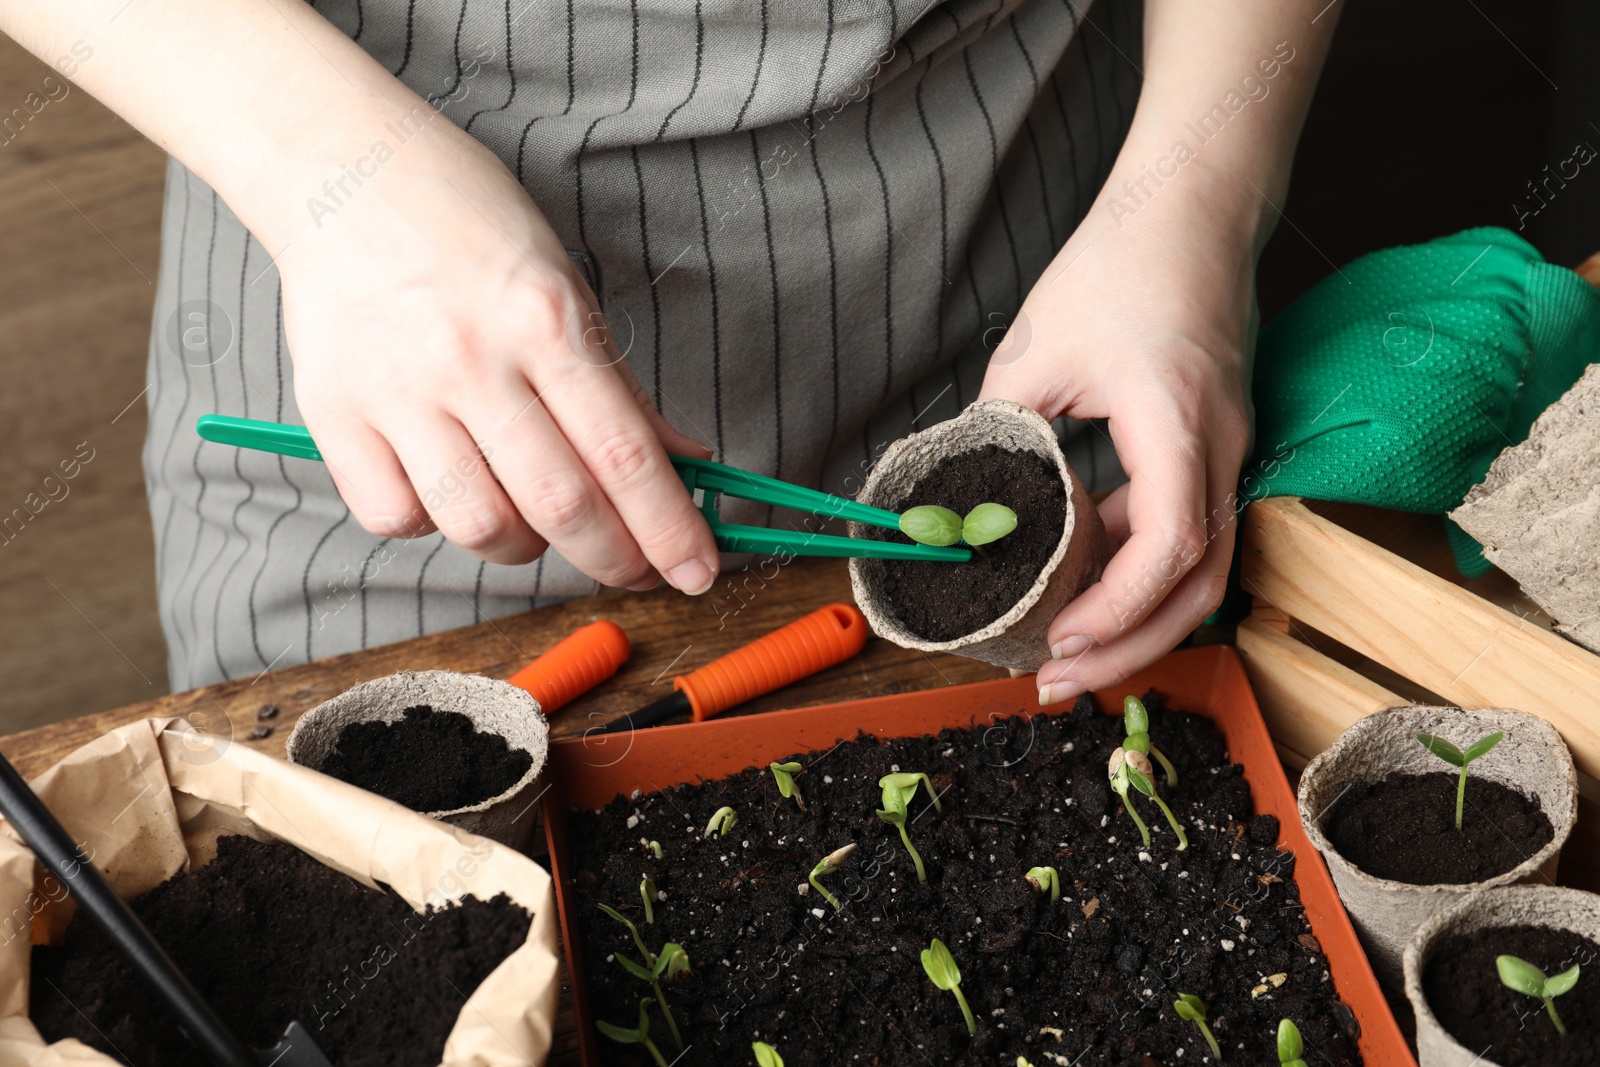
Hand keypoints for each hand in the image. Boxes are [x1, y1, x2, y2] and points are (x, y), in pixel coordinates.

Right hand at [275, 129, 719, 592]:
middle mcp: (469, 360)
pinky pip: (395, 518)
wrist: (343, 171)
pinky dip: (433, 524)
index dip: (669, 527)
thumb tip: (686, 462)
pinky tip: (451, 485)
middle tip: (636, 569)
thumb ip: (619, 387)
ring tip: (536, 519)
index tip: (698, 571)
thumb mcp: (565, 286)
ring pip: (478, 527)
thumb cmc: (468, 227)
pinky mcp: (331, 416)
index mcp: (542, 320)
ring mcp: (395, 392)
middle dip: (615, 559)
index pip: (624, 453)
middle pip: (559, 505)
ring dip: (526, 547)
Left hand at [979, 164, 1260, 700]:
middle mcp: (1223, 449)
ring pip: (1201, 568)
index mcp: (1181, 425)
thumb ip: (1000, 432)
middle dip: (1132, 645)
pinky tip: (1079, 583)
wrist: (1193, 206)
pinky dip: (1136, 568)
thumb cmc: (1122, 262)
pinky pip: (1185, 528)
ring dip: (1137, 618)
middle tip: (1057, 679)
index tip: (1058, 639)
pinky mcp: (1211, 447)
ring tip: (1064, 651)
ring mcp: (1226, 450)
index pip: (1171, 547)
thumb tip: (958, 503)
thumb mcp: (1036, 348)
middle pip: (1203, 585)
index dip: (1117, 609)